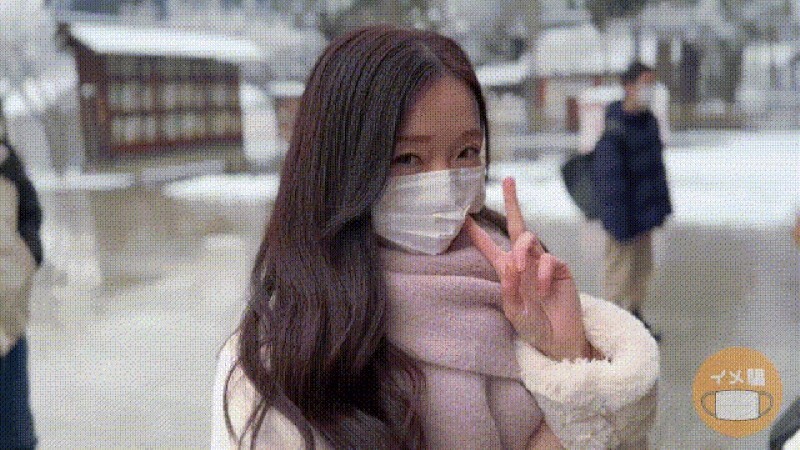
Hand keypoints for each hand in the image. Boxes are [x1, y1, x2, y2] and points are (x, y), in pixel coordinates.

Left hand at [465, 177, 590, 359]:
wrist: (560, 341)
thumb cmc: (534, 328)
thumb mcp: (514, 312)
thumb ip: (508, 290)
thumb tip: (508, 264)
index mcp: (507, 272)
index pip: (489, 247)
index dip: (477, 232)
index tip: (464, 215)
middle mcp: (524, 262)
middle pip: (516, 226)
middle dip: (512, 202)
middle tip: (509, 180)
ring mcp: (542, 263)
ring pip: (529, 239)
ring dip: (521, 250)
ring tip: (519, 269)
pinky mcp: (560, 269)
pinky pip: (549, 259)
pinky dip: (543, 272)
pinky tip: (543, 290)